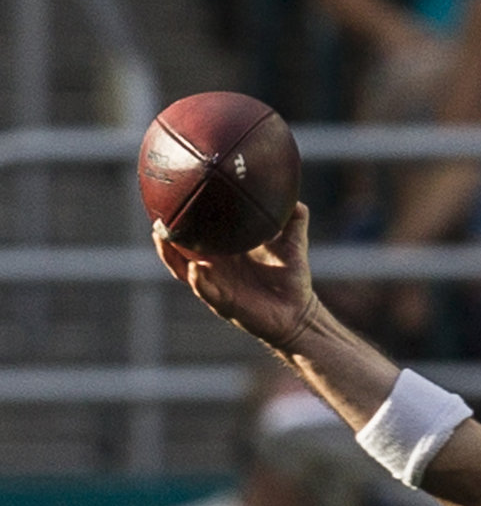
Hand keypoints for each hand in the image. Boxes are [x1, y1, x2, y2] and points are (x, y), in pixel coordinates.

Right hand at [155, 201, 319, 352]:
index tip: (168, 192)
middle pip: (179, 248)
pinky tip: (196, 267)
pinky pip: (206, 290)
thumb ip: (293, 221)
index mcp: (225, 250)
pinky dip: (199, 279)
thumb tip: (296, 197)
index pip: (197, 230)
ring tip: (162, 238)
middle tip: (155, 215)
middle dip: (164, 234)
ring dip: (171, 255)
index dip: (182, 216)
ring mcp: (216, 284)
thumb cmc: (290, 278)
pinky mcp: (225, 303)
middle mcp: (214, 266)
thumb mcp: (292, 245)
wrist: (299, 313)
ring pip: (184, 269)